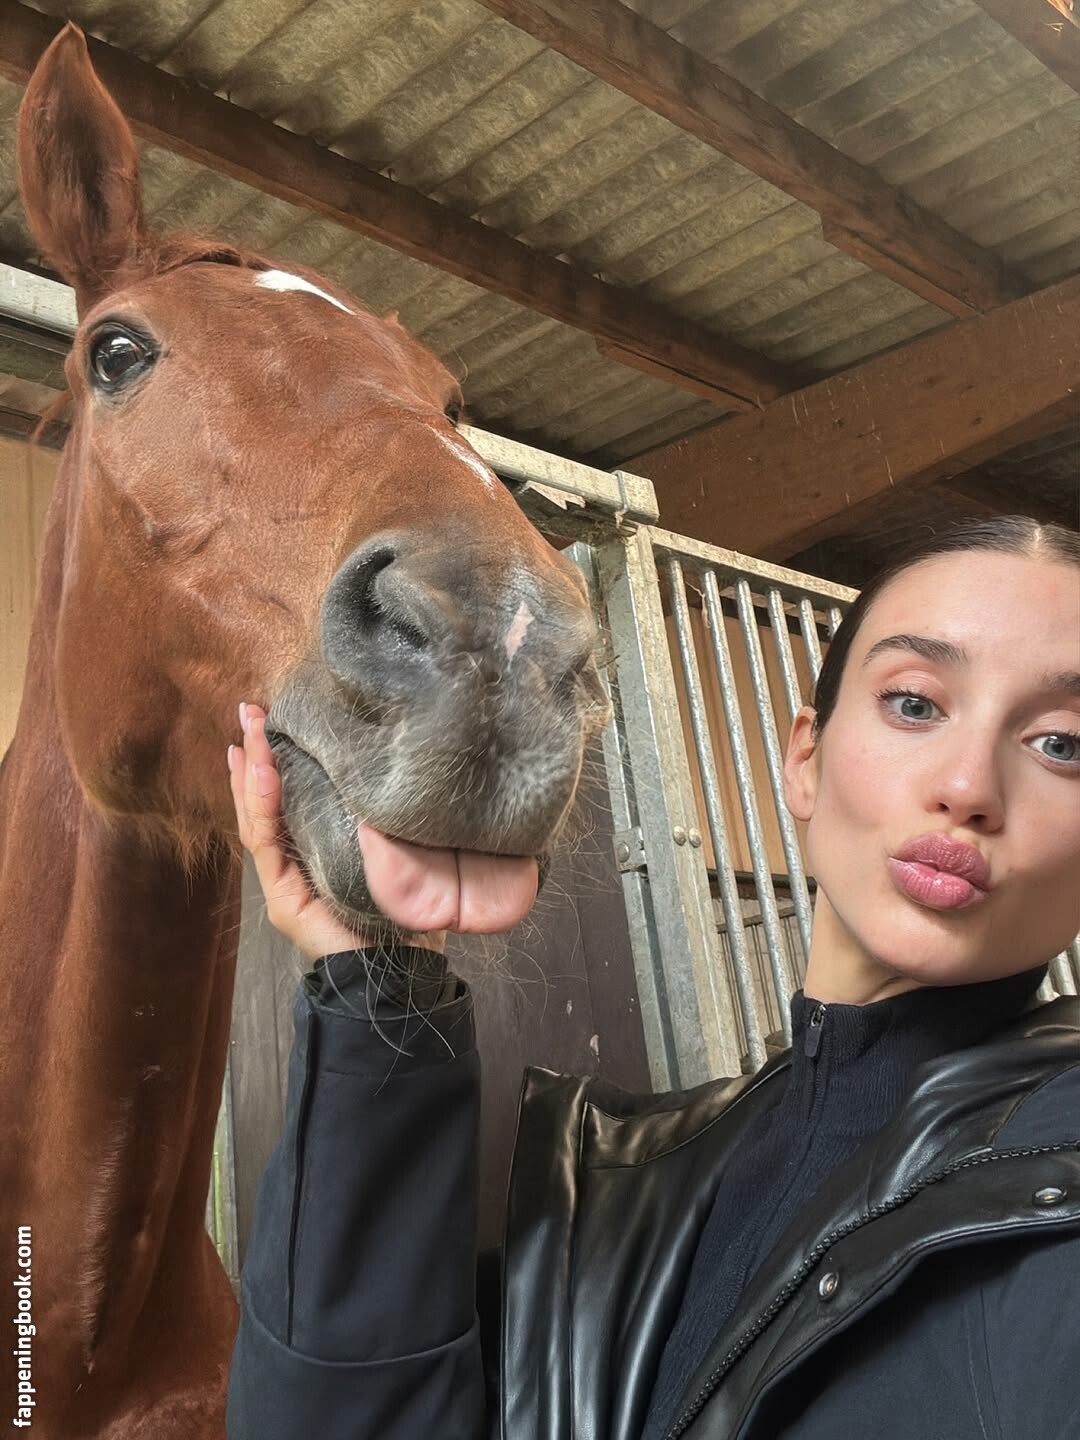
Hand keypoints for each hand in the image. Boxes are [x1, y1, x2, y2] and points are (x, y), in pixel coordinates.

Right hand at [228, 702, 446, 960]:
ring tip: (246, 735)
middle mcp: (296, 864)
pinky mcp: (283, 898)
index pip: (288, 799)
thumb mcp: (394, 851)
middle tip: (248, 711)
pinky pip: (267, 844)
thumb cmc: (407, 914)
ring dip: (252, 775)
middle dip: (256, 756)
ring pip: (259, 819)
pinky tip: (261, 773)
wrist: (401, 972)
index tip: (269, 721)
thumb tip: (389, 767)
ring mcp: (284, 882)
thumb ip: (379, 821)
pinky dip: (262, 807)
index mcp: (318, 851)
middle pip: (266, 802)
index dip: (276, 761)